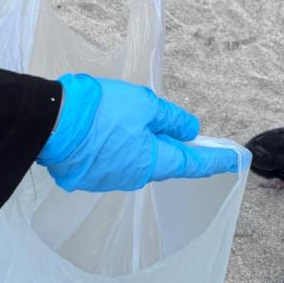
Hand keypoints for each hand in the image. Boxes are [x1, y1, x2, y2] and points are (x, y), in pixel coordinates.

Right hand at [38, 73, 243, 191]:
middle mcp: (132, 177)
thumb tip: (189, 130)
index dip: (215, 160)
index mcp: (151, 161)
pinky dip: (119, 146)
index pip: (192, 163)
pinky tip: (111, 128)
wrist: (49, 122)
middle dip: (173, 146)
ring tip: (134, 119)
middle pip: (162, 161)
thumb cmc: (98, 110)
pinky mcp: (87, 174)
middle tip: (185, 132)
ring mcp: (108, 178)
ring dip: (142, 143)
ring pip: (136, 159)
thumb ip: (169, 119)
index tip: (235, 160)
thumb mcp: (142, 104)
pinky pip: (113, 159)